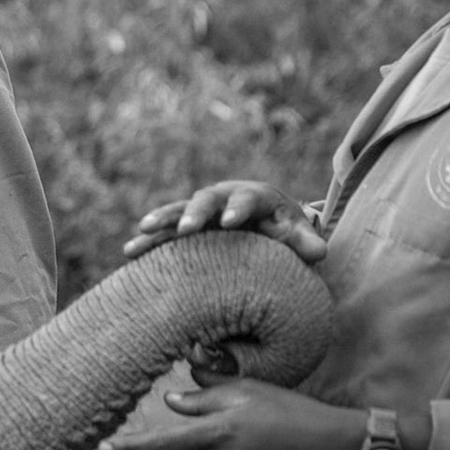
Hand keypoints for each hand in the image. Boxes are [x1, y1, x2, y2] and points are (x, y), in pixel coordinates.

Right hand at [122, 180, 326, 263]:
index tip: (230, 222)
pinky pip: (164, 230)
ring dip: (162, 220)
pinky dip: (149, 240)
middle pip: (207, 200)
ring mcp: (201, 210)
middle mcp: (223, 198)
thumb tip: (320, 252)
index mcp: (254, 197)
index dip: (238, 208)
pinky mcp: (185, 225)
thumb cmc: (284, 231)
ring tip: (144, 231)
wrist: (264, 223)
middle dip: (195, 213)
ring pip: (178, 211)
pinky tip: (130, 252)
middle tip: (186, 229)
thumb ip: (306, 242)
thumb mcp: (298, 234)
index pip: (246, 199)